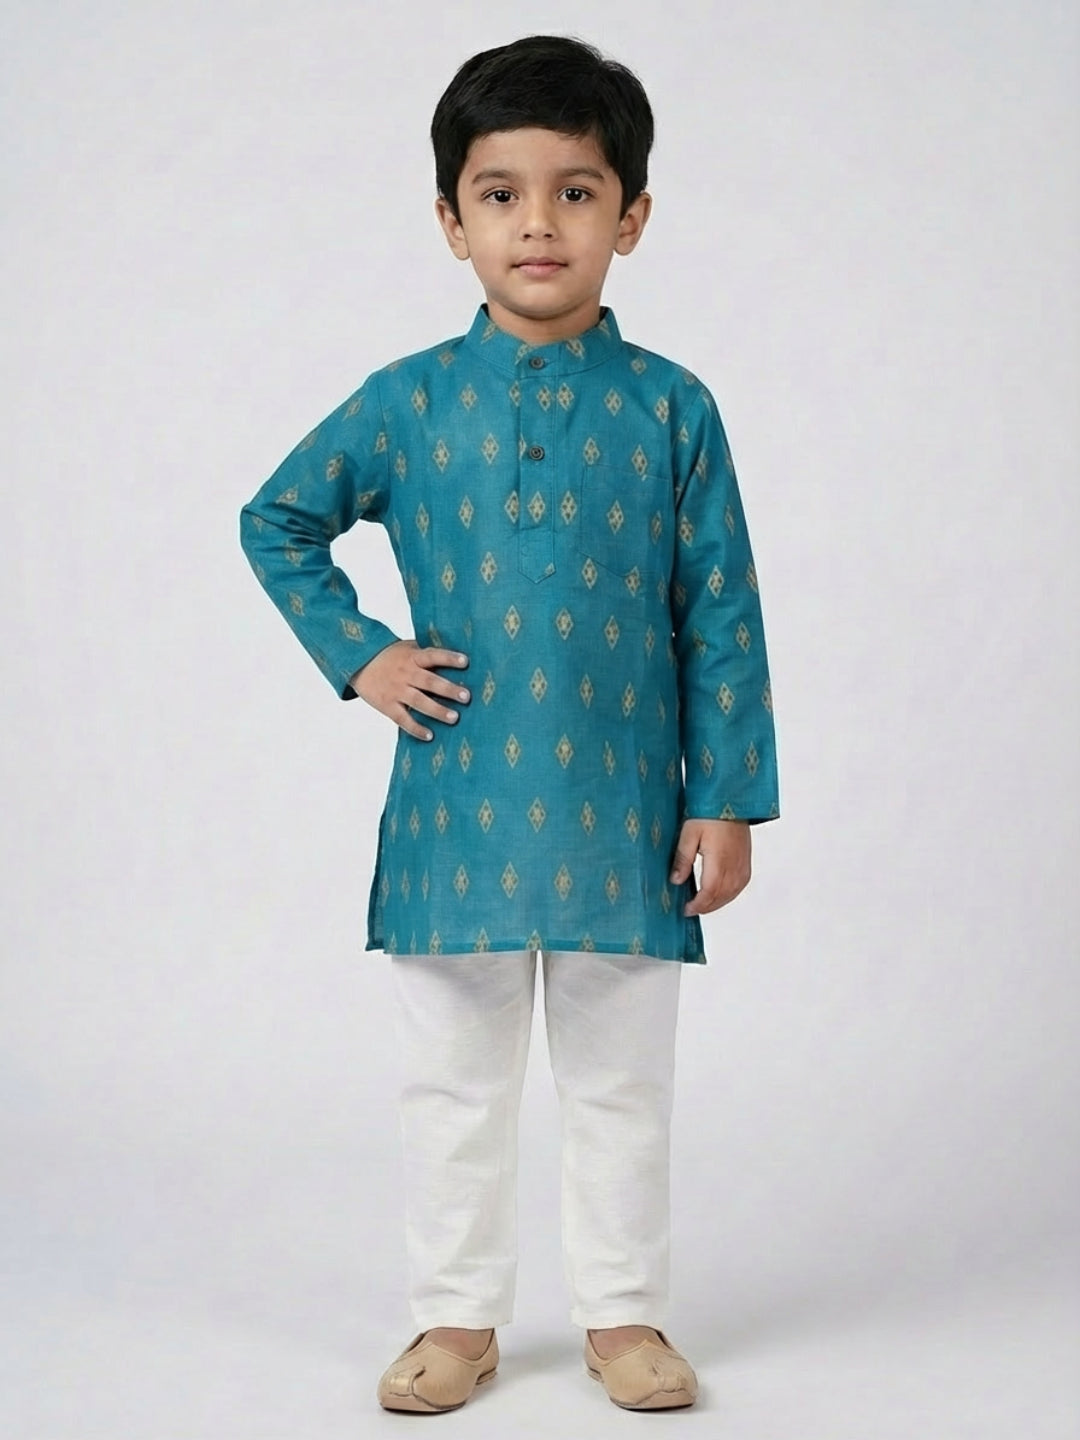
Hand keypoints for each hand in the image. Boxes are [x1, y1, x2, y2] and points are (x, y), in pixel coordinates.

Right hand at [349, 640, 469, 740]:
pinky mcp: (387, 705)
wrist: (357, 662)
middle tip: (466, 697)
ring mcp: (396, 690)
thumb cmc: (391, 656)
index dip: (449, 658)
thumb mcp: (408, 648)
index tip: (466, 662)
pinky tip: (430, 735)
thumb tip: (458, 661)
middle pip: (429, 681)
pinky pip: (403, 719)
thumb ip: (427, 654)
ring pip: (419, 701)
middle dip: (448, 689)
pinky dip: (416, 728)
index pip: (433, 655)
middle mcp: (405, 673)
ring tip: (454, 718)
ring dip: (437, 710)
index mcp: (413, 657)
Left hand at [669, 818, 750, 914]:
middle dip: (705, 907)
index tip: (686, 909)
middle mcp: (734, 867)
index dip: (697, 905)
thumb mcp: (688, 834)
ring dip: (717, 902)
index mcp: (719, 862)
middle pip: (721, 897)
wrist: (730, 801)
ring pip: (731, 894)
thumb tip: (676, 881)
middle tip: (691, 909)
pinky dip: (728, 895)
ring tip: (702, 905)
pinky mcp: (747, 862)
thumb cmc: (709, 814)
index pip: (709, 894)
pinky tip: (719, 894)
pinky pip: (739, 887)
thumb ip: (682, 859)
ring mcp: (743, 865)